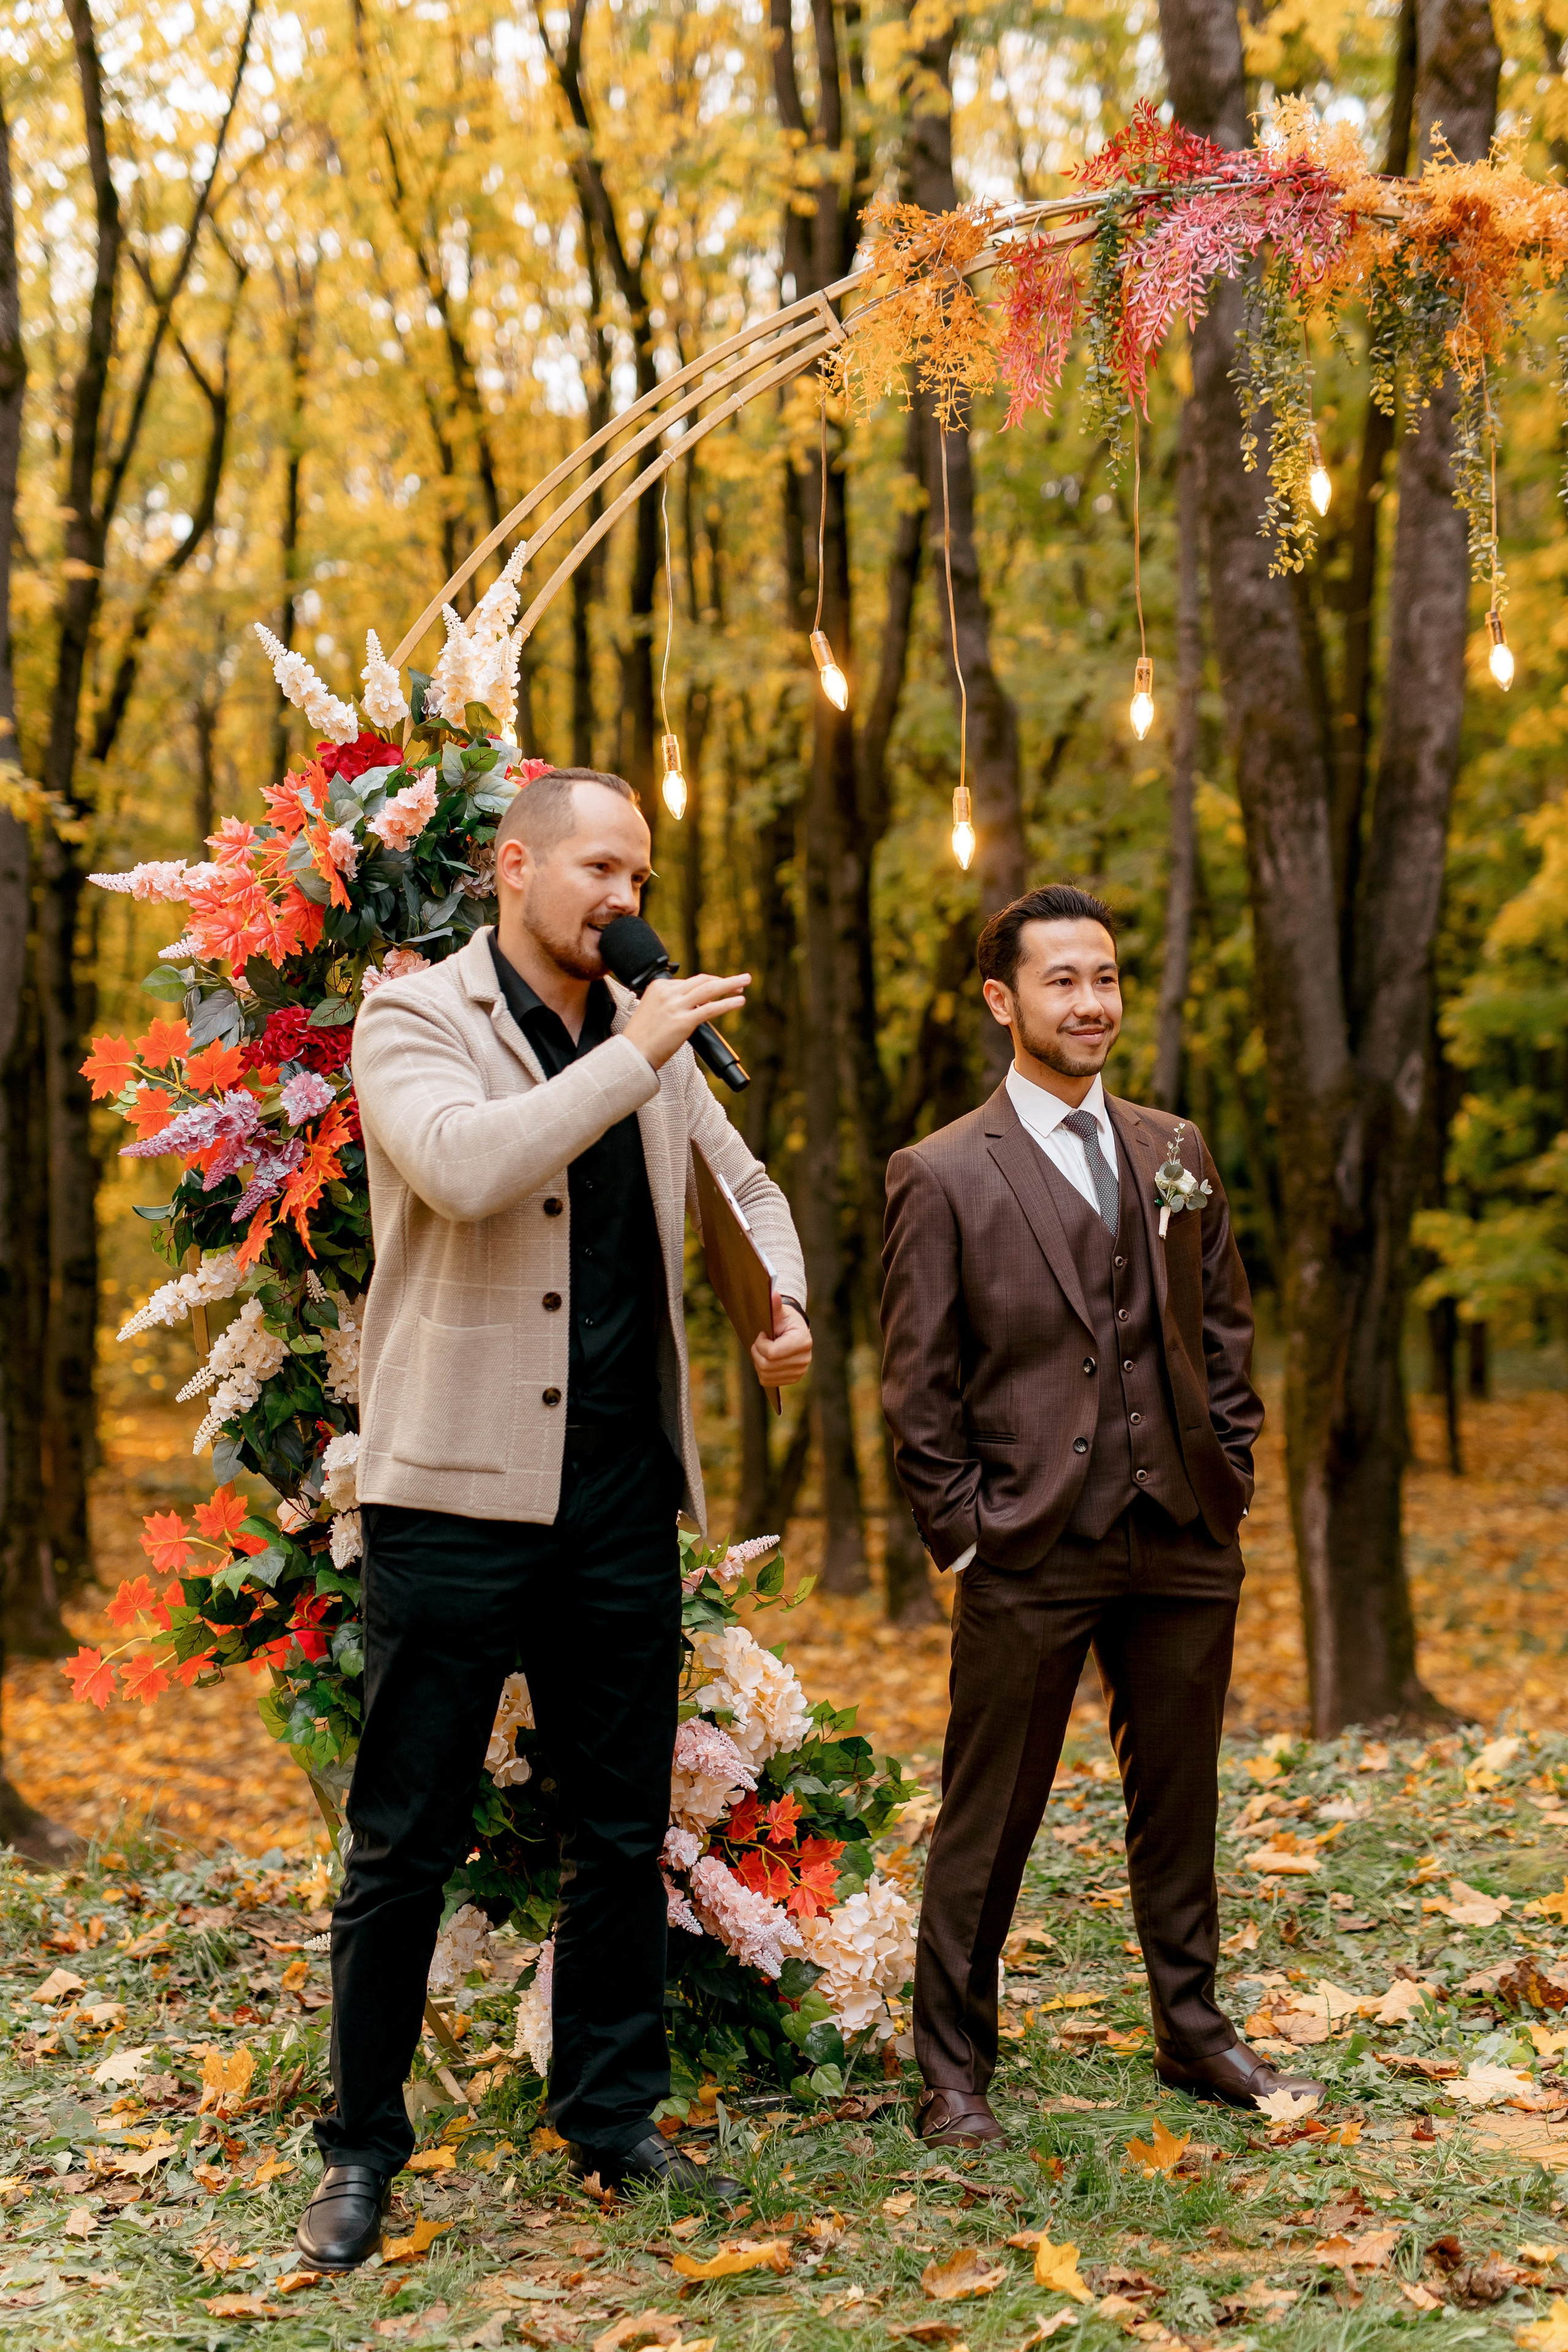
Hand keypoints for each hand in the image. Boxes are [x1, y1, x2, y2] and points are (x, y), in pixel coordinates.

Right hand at [624, 971, 749, 1071]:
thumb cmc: (642, 1037)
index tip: (722, 986)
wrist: (632, 1054)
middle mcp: (667, 993)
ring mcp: (675, 1006)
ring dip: (730, 984)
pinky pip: (710, 1009)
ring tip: (745, 982)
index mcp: (658, 986)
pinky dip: (727, 1004)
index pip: (690, 981)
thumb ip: (671, 1003)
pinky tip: (739, 1001)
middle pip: (702, 981)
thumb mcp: (652, 1010)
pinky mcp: (683, 1022)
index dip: (710, 983)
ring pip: (709, 990)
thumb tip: (696, 1004)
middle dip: (724, 980)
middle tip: (742, 980)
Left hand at [752, 1295, 810, 1389]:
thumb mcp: (780, 1312)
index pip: (772, 1353)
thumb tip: (773, 1294)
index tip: (762, 1334)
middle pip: (767, 1365)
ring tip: (763, 1350)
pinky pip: (768, 1381)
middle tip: (759, 1342)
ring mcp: (800, 1371)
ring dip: (758, 1362)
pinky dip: (762, 1372)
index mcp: (803, 1341)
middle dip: (756, 1353)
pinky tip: (766, 1360)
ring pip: (765, 1374)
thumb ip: (775, 1306)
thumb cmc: (785, 1320)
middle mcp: (804, 1359)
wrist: (794, 1332)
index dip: (760, 1344)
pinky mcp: (794, 1378)